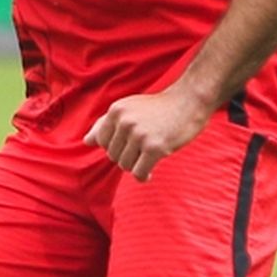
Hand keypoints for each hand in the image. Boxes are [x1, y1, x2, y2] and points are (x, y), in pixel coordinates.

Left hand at [83, 86, 210, 181]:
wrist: (190, 100)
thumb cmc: (158, 108)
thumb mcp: (129, 109)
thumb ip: (106, 124)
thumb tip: (86, 141)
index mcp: (116, 111)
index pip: (102, 142)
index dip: (115, 146)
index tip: (131, 142)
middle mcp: (125, 122)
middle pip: (113, 156)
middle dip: (127, 156)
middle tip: (144, 148)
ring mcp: (139, 135)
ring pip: (125, 165)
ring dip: (136, 165)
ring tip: (149, 155)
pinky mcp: (154, 147)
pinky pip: (139, 172)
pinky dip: (143, 176)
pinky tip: (150, 172)